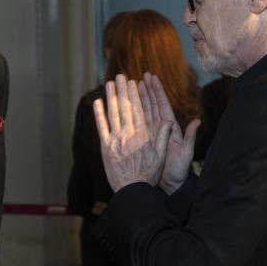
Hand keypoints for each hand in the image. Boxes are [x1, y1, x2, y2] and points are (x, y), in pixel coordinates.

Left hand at [93, 74, 172, 191]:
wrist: (132, 189)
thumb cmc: (148, 174)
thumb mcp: (160, 155)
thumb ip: (162, 136)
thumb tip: (169, 121)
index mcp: (143, 135)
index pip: (139, 110)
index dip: (136, 94)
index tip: (134, 82)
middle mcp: (129, 135)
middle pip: (126, 107)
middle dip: (123, 90)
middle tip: (121, 76)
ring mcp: (115, 140)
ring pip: (113, 114)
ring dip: (111, 97)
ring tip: (109, 83)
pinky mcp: (105, 147)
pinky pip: (101, 127)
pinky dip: (99, 114)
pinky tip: (97, 102)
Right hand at [141, 73, 200, 193]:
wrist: (171, 184)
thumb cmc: (179, 170)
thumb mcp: (186, 153)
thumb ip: (190, 137)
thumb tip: (198, 121)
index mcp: (171, 128)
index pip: (163, 105)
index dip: (157, 91)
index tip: (152, 78)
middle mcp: (161, 128)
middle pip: (152, 105)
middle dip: (147, 90)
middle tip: (141, 76)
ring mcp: (151, 134)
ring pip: (143, 112)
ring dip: (138, 99)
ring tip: (131, 86)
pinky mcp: (144, 141)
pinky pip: (136, 125)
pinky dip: (131, 116)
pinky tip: (124, 108)